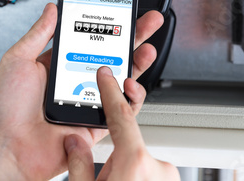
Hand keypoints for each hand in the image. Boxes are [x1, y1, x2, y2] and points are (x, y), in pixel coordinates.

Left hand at [0, 3, 163, 180]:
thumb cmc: (5, 109)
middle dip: (132, 38)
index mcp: (59, 65)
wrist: (6, 147)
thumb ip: (39, 34)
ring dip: (137, 64)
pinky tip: (129, 83)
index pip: (89, 39)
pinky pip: (120, 110)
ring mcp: (88, 102)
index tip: (120, 11)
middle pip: (111, 56)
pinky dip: (130, 97)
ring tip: (146, 49)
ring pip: (121, 81)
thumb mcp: (18, 60)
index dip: (107, 26)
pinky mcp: (95, 124)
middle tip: (148, 22)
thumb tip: (52, 9)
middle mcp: (76, 81)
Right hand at [64, 67, 179, 180]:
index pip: (121, 115)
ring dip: (127, 172)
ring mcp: (169, 176)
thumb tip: (74, 144)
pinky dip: (138, 179)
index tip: (106, 74)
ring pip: (139, 161)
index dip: (110, 91)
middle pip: (129, 144)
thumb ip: (79, 164)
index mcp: (135, 163)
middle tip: (107, 176)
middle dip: (116, 155)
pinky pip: (150, 173)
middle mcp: (157, 167)